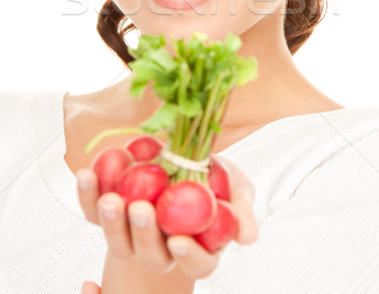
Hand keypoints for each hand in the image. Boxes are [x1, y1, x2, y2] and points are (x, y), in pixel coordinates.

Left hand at [77, 156, 257, 291]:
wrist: (183, 158)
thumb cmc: (215, 178)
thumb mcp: (236, 188)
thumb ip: (243, 211)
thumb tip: (248, 237)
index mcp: (197, 248)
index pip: (197, 263)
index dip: (188, 257)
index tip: (179, 241)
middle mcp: (163, 247)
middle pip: (151, 254)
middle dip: (143, 235)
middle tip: (141, 209)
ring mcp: (134, 232)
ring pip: (119, 239)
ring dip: (112, 222)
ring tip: (110, 198)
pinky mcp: (111, 213)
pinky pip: (93, 211)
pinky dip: (87, 194)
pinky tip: (87, 174)